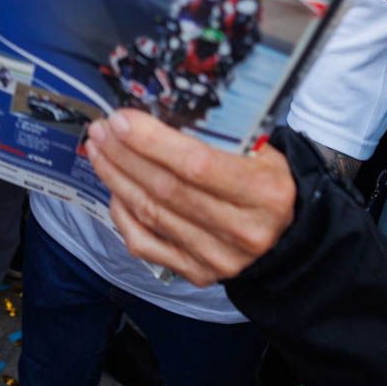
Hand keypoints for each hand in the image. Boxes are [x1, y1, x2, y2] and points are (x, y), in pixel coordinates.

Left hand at [84, 109, 295, 286]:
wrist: (286, 234)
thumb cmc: (266, 180)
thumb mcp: (260, 150)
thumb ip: (219, 135)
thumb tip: (156, 112)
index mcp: (264, 192)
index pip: (197, 164)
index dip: (152, 142)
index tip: (121, 120)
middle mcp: (243, 230)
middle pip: (167, 189)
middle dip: (124, 155)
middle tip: (101, 130)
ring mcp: (218, 257)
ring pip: (151, 214)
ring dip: (117, 178)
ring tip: (100, 150)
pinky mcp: (198, 273)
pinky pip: (146, 244)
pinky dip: (123, 214)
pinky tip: (113, 188)